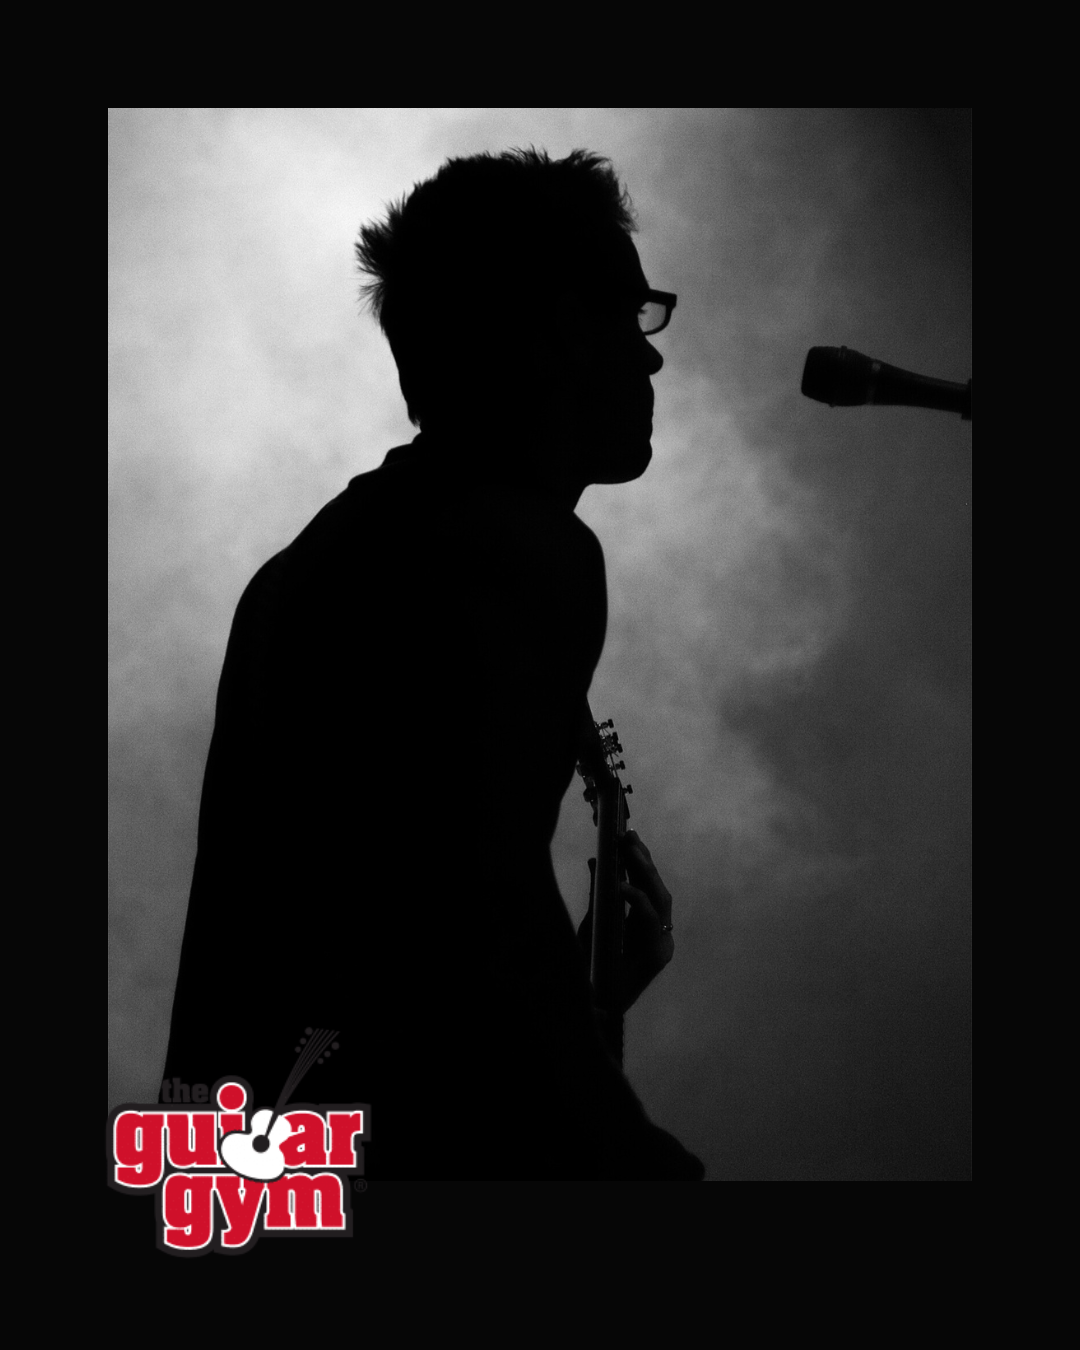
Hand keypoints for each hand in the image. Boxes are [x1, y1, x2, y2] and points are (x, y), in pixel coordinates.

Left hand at [578, 829, 674, 1011]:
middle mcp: (657, 931)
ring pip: (661, 899)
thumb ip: (598, 894)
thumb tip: (594, 861)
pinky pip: (650, 922)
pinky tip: (621, 886)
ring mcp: (661, 943)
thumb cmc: (592, 965)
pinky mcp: (657, 956)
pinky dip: (637, 901)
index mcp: (644, 923)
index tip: (627, 835)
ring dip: (645, 873)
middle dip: (644, 860)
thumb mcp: (593, 922)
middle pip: (657, 888)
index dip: (640, 859)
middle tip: (628, 836)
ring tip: (628, 850)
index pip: (648, 885)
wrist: (592, 1004)